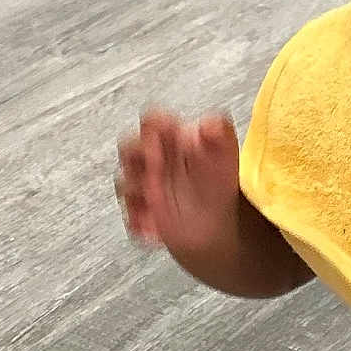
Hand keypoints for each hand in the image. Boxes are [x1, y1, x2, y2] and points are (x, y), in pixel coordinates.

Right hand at [115, 108, 241, 258]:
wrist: (218, 224)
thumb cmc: (219, 184)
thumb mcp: (226, 152)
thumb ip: (219, 131)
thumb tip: (208, 124)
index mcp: (170, 140)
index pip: (151, 122)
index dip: (153, 128)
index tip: (162, 139)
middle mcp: (153, 161)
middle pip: (128, 148)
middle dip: (138, 156)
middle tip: (157, 168)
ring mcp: (145, 187)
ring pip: (124, 183)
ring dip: (138, 191)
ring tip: (158, 200)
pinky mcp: (142, 213)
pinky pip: (130, 217)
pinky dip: (139, 222)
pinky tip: (156, 227)